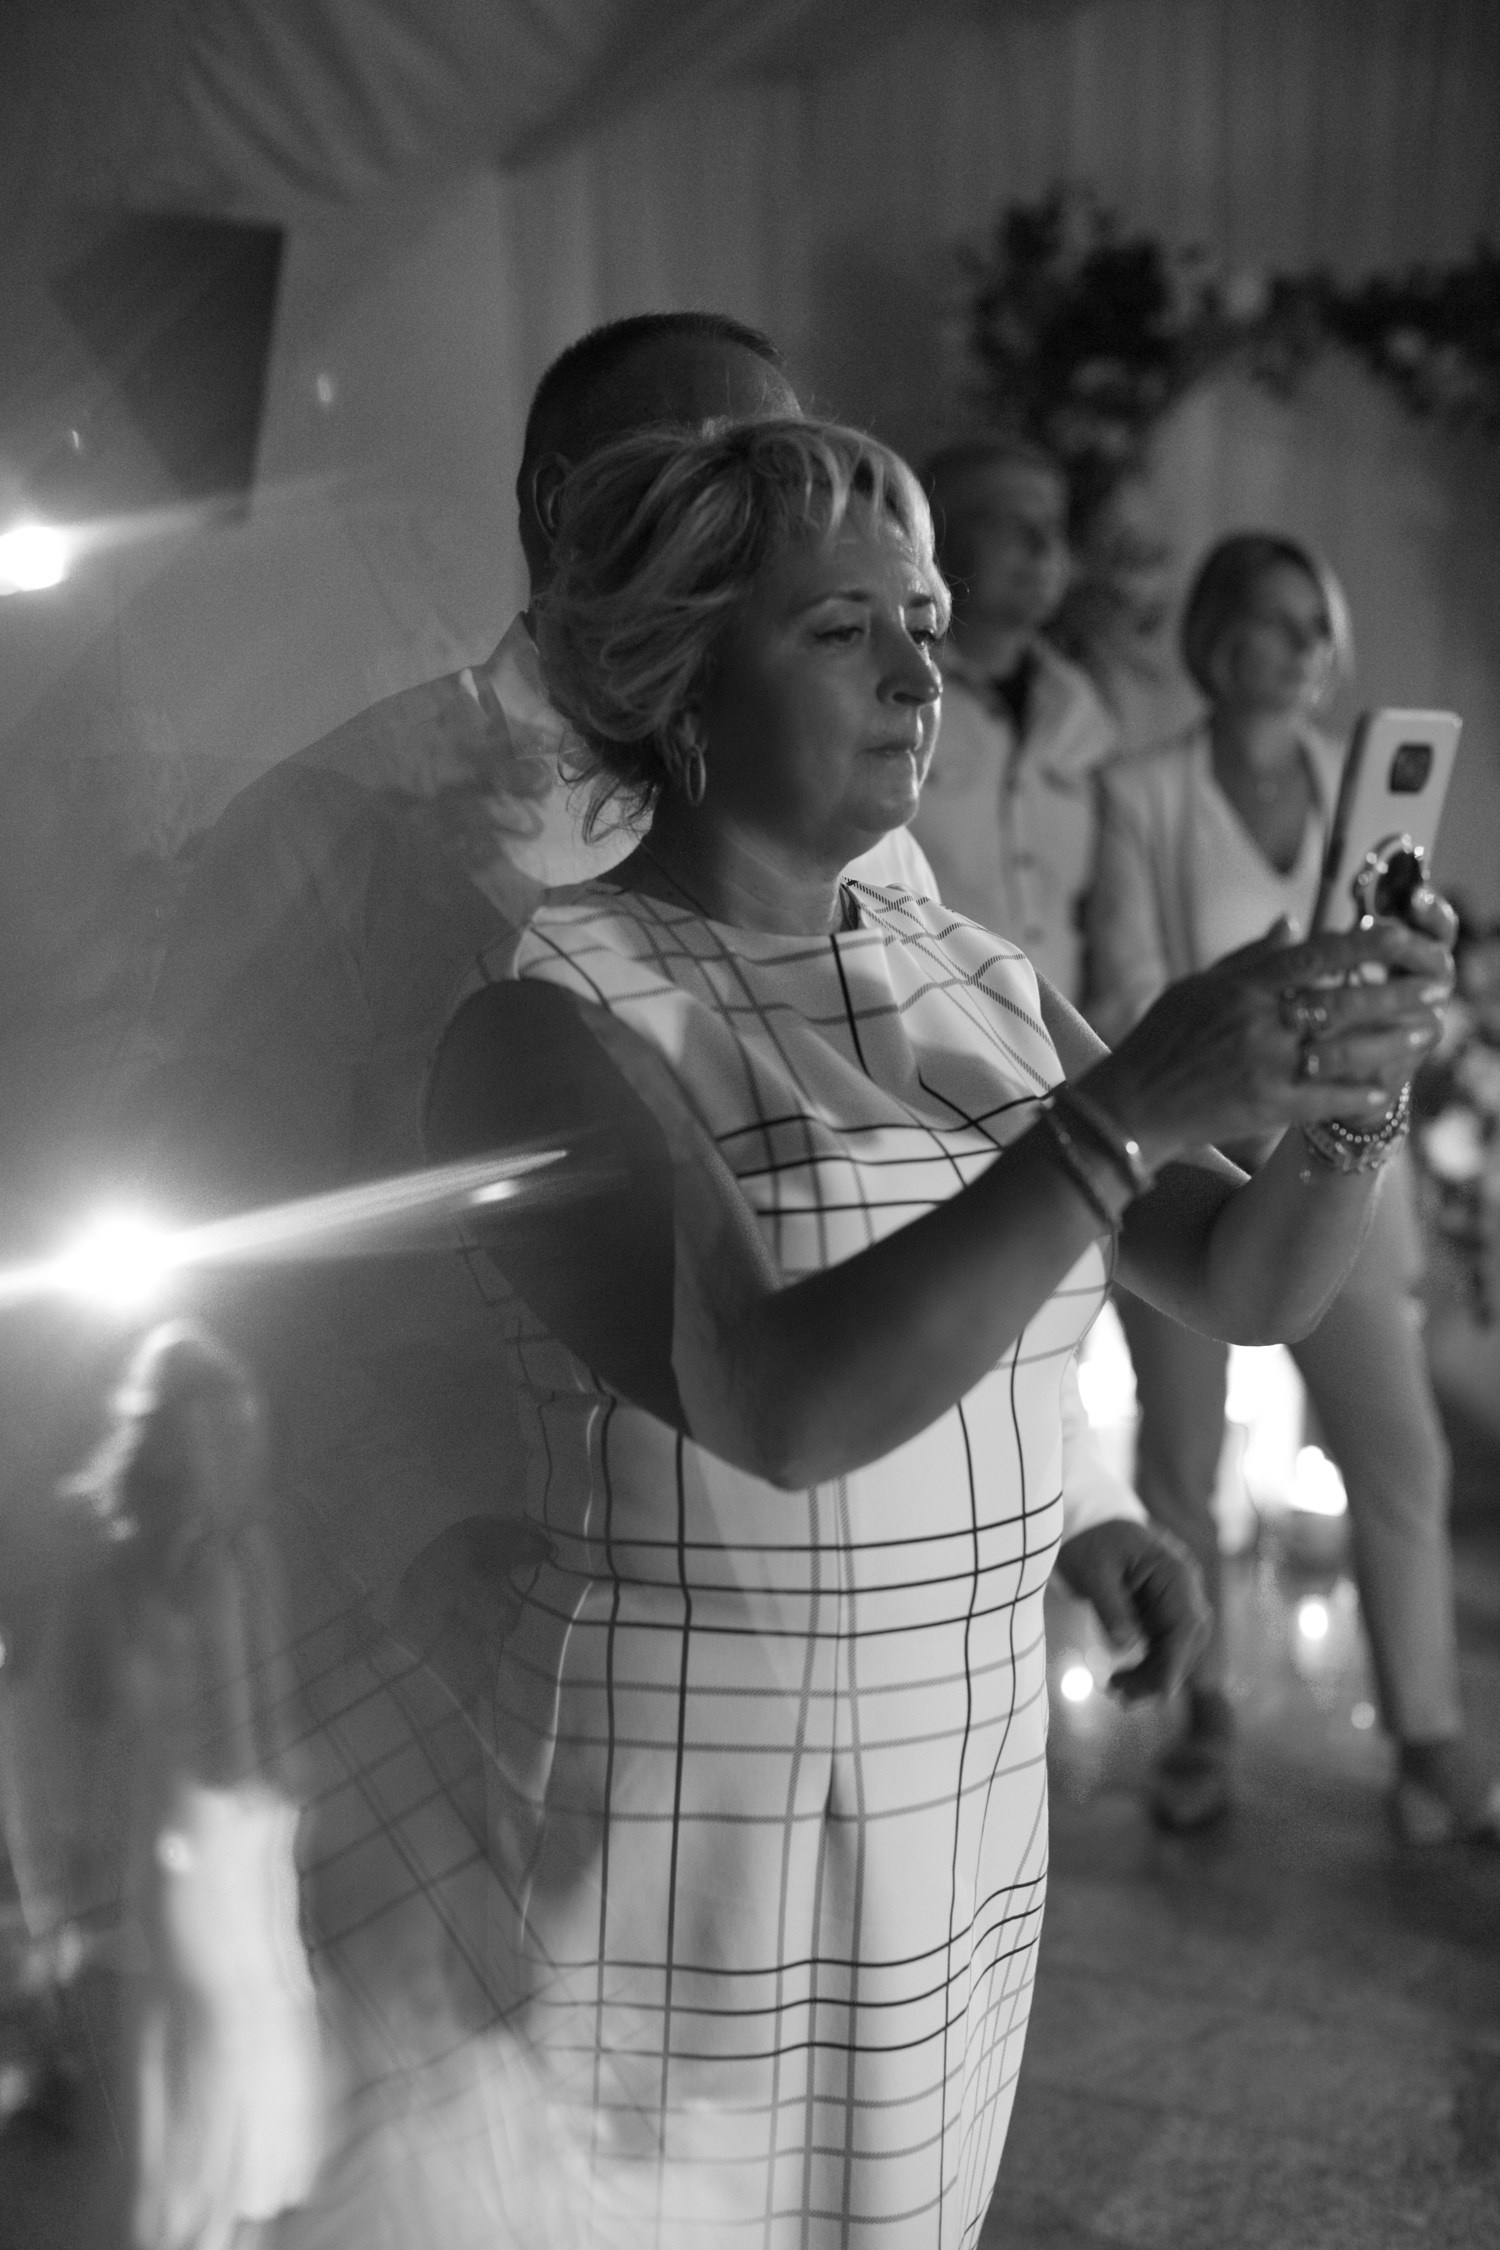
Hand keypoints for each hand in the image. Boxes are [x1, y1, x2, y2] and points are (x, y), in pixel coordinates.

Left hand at [1055, 1518, 1210, 1702]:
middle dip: (1159, 1675)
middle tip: (1121, 1698)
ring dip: (1152, 1674)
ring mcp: (1176, 1598)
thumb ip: (1110, 1608)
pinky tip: (1122, 1678)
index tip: (1161, 1695)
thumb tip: (1125, 1648)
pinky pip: (1163, 1643)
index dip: (1174, 1663)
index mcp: (1173, 1571)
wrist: (1087, 1521)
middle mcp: (1184, 1585)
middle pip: (1185, 1641)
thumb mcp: (1093, 1572)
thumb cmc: (1089, 1541)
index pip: (1184, 1624)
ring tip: (1116, 1691)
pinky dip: (1147, 1663)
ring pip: (1176, 1648)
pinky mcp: (1164, 1609)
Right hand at [1082, 912, 1453, 1167]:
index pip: (1315, 956)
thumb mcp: (1195, 987)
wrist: (1132, 1106)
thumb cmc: (1158, 1042)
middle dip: (1397, 991)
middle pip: (1344, 1000)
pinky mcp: (1268, 1108)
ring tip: (1425, 1031)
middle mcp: (1258, 1023)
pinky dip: (1360, 1092)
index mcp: (1241, 988)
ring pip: (1347, 1049)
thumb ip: (1248, 957)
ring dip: (1393, 1041)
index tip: (1399, 936)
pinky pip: (1328, 1097)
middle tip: (1435, 986)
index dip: (1364, 944)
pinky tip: (1386, 1086)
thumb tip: (1292, 923)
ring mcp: (1266, 1066)